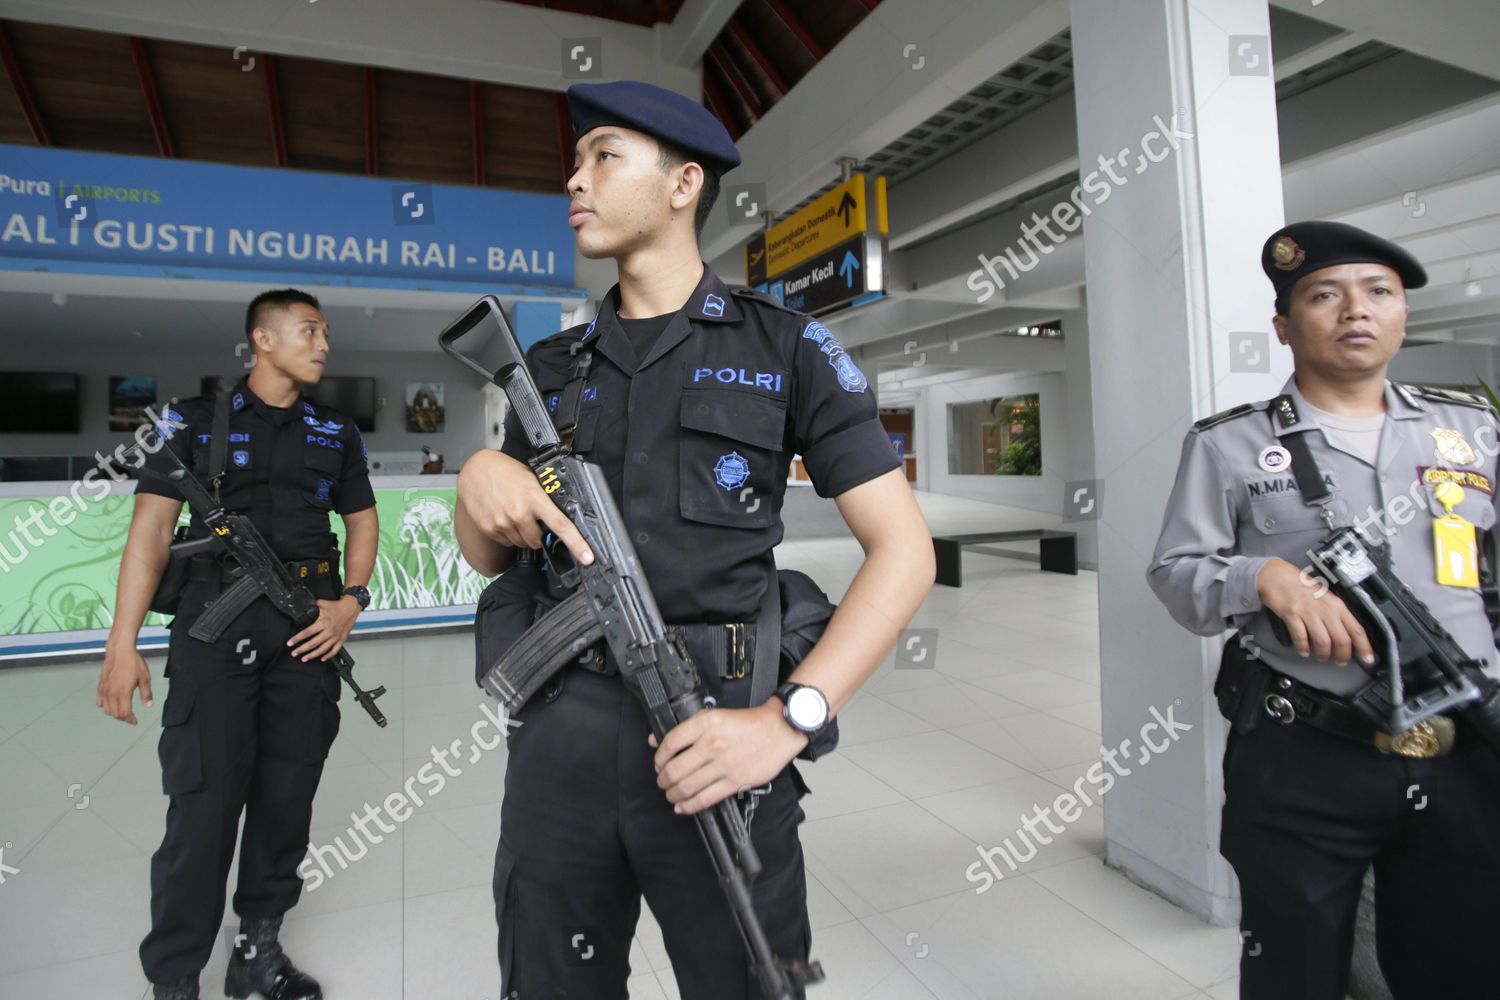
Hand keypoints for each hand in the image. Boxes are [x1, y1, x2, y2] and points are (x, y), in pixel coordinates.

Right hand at [98, 641, 152, 724]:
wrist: (120, 650)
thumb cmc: (134, 662)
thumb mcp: (145, 678)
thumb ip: (146, 694)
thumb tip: (148, 706)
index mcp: (123, 693)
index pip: (125, 713)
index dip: (130, 720)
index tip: (135, 721)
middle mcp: (111, 693)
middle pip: (115, 714)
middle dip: (123, 718)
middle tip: (131, 717)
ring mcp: (104, 690)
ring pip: (106, 709)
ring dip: (114, 713)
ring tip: (122, 711)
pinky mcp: (100, 685)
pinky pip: (99, 701)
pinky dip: (105, 706)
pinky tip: (111, 703)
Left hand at [287, 596, 359, 661]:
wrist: (351, 608)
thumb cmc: (337, 606)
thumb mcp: (322, 604)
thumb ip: (312, 607)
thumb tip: (303, 607)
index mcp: (323, 622)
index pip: (307, 632)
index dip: (297, 638)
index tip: (290, 643)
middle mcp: (329, 631)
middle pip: (313, 643)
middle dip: (302, 649)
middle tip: (294, 653)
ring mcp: (335, 637)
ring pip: (322, 649)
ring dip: (312, 655)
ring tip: (304, 658)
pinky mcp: (341, 639)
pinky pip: (335, 650)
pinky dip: (328, 656)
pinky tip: (322, 658)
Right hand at [456, 450, 592, 563]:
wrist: (475, 470)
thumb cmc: (505, 471)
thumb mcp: (531, 478)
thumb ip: (544, 498)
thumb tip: (560, 513)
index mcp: (534, 498)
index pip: (561, 525)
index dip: (576, 543)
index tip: (587, 557)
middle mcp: (519, 512)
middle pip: (538, 541)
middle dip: (539, 535)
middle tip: (533, 519)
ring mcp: (503, 522)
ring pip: (523, 543)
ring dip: (523, 535)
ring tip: (515, 515)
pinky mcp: (490, 529)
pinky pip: (507, 542)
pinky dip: (509, 534)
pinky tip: (504, 518)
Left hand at [649, 701, 808, 815]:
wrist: (779, 729)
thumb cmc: (748, 723)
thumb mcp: (715, 715)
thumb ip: (687, 728)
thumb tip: (656, 741)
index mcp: (706, 724)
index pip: (671, 743)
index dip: (659, 757)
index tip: (659, 763)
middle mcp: (713, 744)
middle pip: (675, 769)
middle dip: (663, 779)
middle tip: (662, 781)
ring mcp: (724, 764)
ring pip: (687, 786)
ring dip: (673, 794)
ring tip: (671, 794)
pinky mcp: (735, 781)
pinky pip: (706, 798)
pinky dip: (690, 806)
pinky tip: (683, 806)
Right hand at [1256, 558, 1374, 665]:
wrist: (1279, 577)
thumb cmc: (1302, 588)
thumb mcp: (1326, 599)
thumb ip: (1336, 615)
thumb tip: (1347, 636)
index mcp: (1337, 605)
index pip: (1357, 630)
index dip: (1364, 647)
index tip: (1368, 659)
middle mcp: (1326, 609)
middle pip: (1341, 639)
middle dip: (1342, 655)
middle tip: (1341, 661)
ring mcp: (1308, 612)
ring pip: (1323, 641)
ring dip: (1323, 654)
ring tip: (1321, 657)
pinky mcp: (1292, 614)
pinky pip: (1301, 637)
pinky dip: (1303, 647)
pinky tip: (1303, 650)